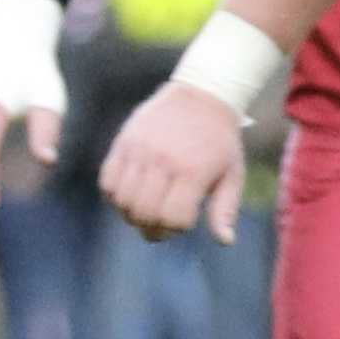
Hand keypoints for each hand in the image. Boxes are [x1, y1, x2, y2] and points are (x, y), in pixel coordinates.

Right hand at [100, 83, 247, 244]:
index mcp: (193, 171)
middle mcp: (163, 162)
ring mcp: (139, 151)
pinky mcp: (123, 143)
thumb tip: (225, 241)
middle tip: (159, 227)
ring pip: (122, 200)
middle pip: (144, 213)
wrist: (200, 97)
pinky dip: (114, 197)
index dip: (176, 229)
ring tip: (145, 212)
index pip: (173, 218)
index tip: (183, 223)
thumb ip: (225, 208)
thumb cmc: (220, 141)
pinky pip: (107, 181)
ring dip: (131, 215)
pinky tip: (131, 196)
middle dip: (151, 228)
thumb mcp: (232, 173)